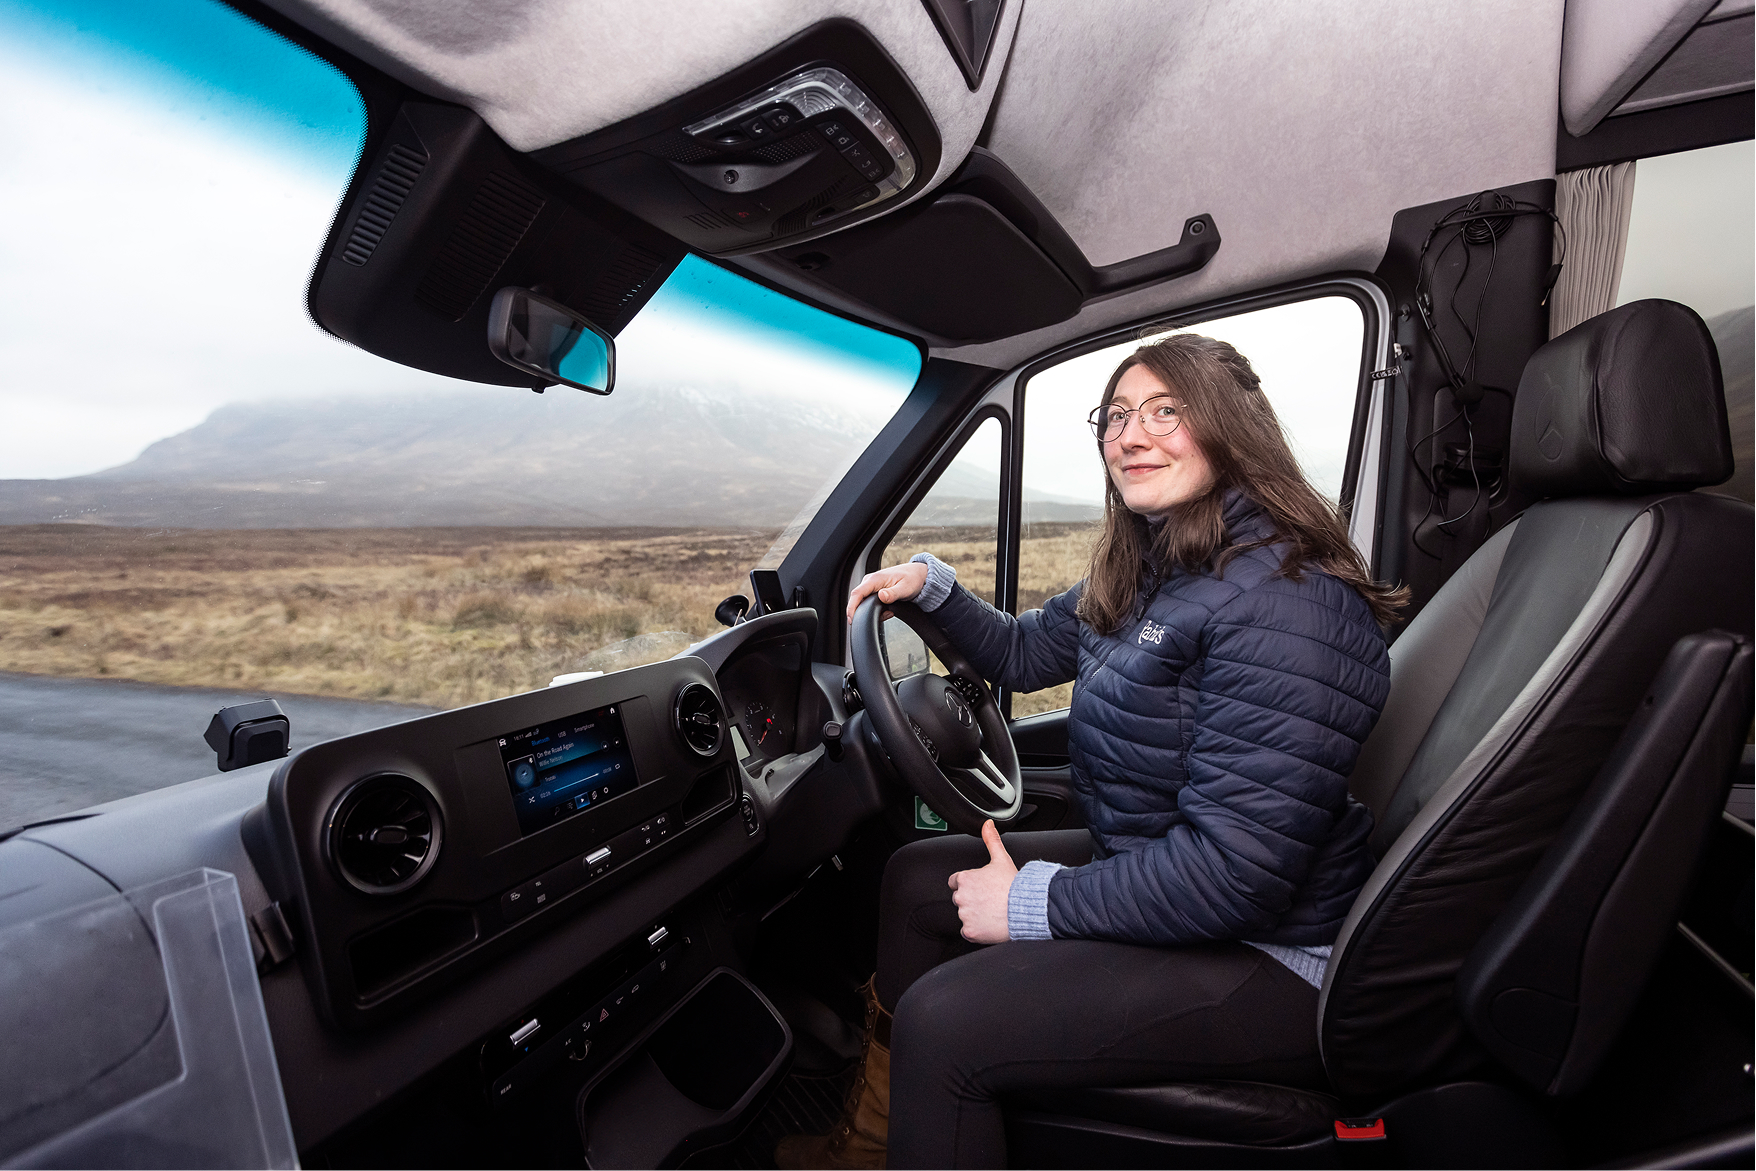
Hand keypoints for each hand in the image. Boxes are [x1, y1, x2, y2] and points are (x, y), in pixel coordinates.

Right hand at [846, 561, 928, 623]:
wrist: (917, 575)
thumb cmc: (912, 579)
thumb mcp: (905, 588)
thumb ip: (893, 593)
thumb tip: (881, 596)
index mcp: (875, 579)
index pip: (857, 593)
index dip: (851, 607)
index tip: (851, 619)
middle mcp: (870, 581)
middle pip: (857, 599)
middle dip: (863, 612)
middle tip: (881, 618)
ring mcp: (871, 586)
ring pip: (863, 602)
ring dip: (871, 611)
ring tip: (889, 613)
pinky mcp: (874, 590)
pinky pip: (868, 602)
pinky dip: (875, 609)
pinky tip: (888, 610)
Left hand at [947, 820, 1016, 943]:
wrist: (1026, 909)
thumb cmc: (1015, 885)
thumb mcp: (1002, 859)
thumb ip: (991, 840)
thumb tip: (987, 824)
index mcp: (965, 878)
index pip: (956, 881)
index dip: (969, 884)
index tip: (981, 888)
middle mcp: (961, 896)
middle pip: (959, 899)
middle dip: (971, 900)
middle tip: (989, 900)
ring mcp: (965, 915)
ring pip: (965, 915)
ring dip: (975, 915)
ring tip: (993, 911)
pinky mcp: (970, 931)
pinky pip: (968, 932)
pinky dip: (977, 930)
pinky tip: (990, 923)